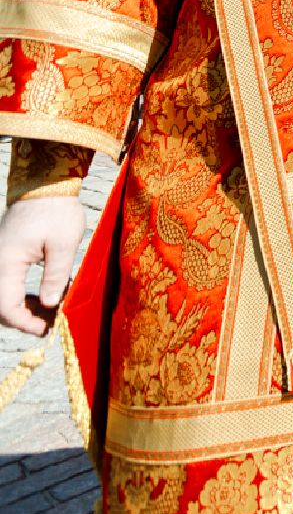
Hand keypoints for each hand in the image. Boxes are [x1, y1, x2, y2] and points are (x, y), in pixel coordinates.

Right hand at [0, 195, 84, 335]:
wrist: (46, 185)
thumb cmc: (57, 211)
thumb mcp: (64, 244)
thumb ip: (56, 275)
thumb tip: (51, 303)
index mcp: (7, 262)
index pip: (7, 306)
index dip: (24, 322)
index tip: (45, 328)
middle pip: (0, 304)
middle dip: (22, 318)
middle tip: (49, 323)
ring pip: (2, 294)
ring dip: (21, 307)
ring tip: (48, 313)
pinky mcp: (5, 255)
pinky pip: (6, 283)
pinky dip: (20, 294)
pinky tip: (42, 297)